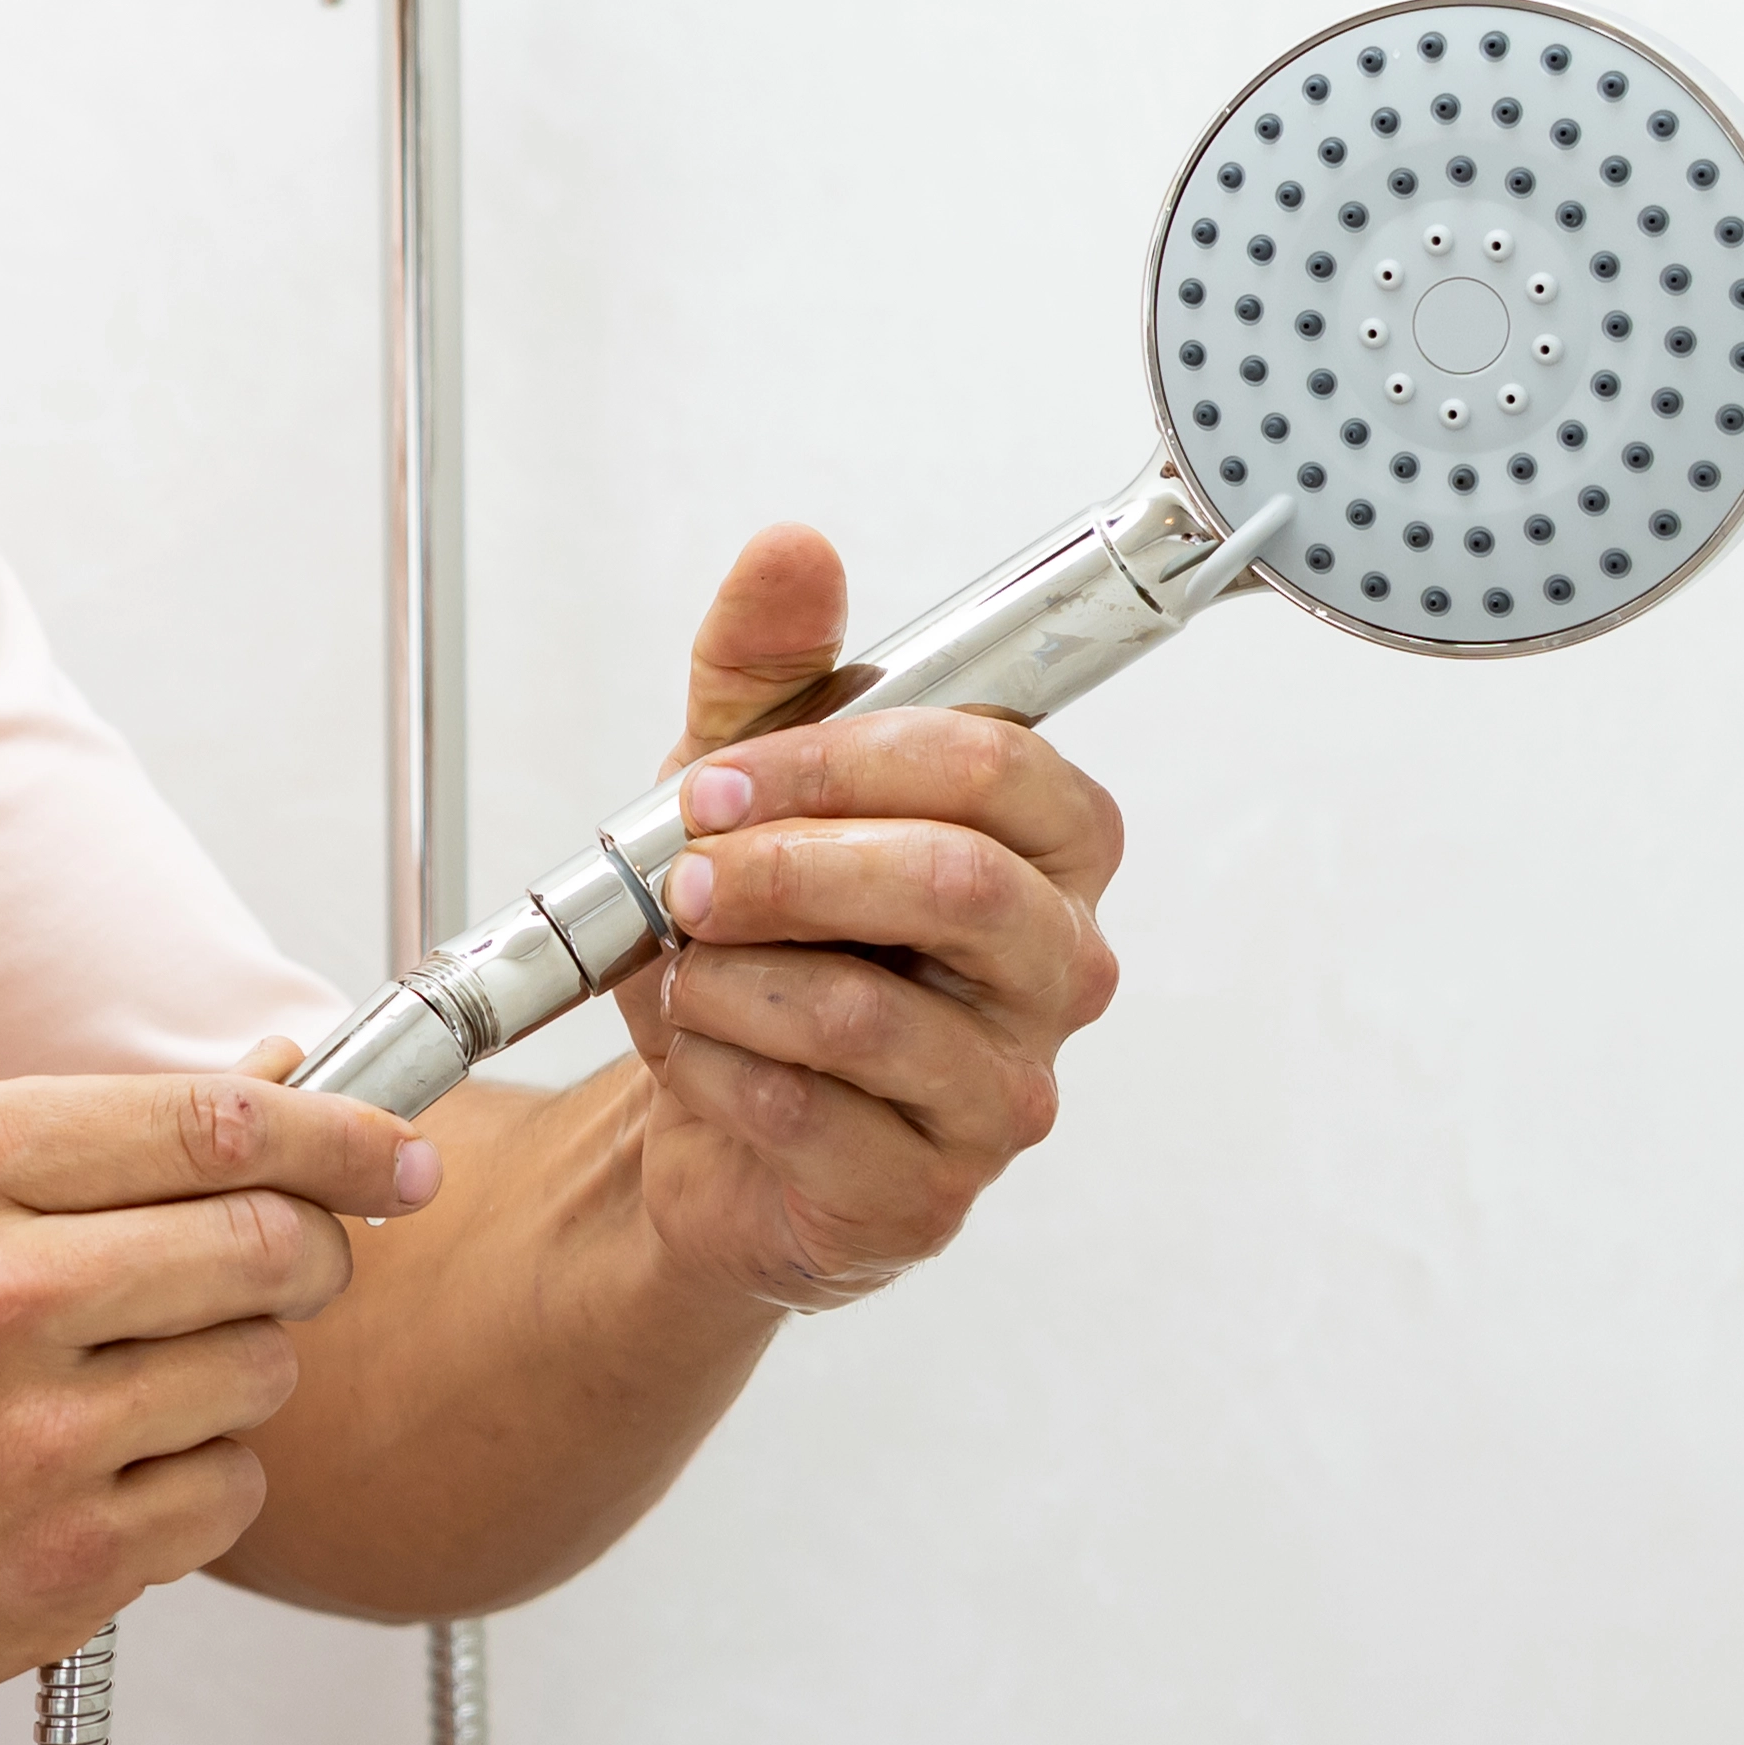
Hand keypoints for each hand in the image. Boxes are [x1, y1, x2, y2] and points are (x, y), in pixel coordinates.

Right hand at [0, 1072, 440, 1716]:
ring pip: (263, 1374)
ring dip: (235, 1372)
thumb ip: (91, 1141)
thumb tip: (285, 1079)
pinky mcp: (70, 1565)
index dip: (341, 1135)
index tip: (394, 1153)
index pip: (219, 1126)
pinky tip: (104, 1473)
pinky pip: (229, 1493)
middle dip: (308, 1253)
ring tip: (129, 1384)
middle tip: (283, 1268)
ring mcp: (36, 1440)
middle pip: (272, 1245)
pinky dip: (197, 1481)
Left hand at [606, 525, 1129, 1311]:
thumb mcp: (741, 784)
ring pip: (866, 1009)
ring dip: (731, 980)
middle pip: (953, 882)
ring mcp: (1005, 1092)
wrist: (704, 1119)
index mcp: (1047, 849)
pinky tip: (701, 1061)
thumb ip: (768, 668)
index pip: (995, 768)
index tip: (719, 779)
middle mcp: (1058, 968)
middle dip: (786, 868)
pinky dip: (714, 1071)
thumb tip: (793, 551)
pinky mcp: (931, 1193)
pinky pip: (809, 1115)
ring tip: (686, 975)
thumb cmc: (761, 940)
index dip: (843, 763)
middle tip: (688, 876)